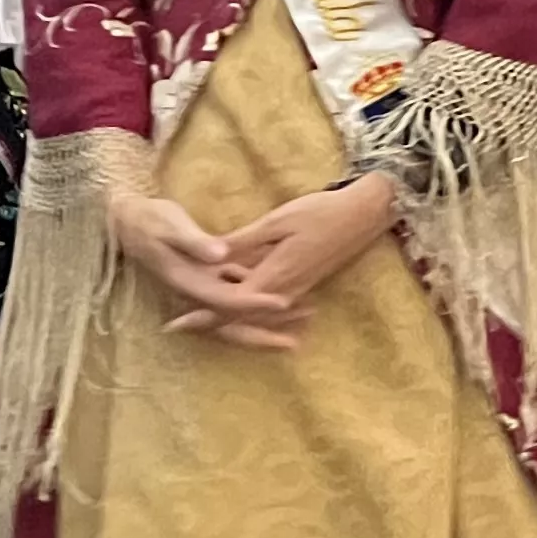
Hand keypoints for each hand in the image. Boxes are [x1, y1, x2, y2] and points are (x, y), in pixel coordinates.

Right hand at [107, 165, 308, 351]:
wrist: (127, 223)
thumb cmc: (150, 220)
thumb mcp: (171, 225)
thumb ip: (195, 242)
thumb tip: (220, 256)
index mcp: (187, 283)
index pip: (226, 300)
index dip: (254, 303)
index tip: (283, 303)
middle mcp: (194, 295)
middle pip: (230, 324)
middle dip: (262, 334)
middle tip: (295, 342)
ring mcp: (200, 292)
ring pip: (234, 318)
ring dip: (263, 323)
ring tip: (299, 323)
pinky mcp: (205, 282)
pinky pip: (233, 301)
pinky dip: (255, 304)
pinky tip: (282, 301)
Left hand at [191, 173, 402, 333]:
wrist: (362, 215)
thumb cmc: (320, 212)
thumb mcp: (277, 221)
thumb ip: (243, 242)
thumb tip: (210, 256)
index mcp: (273, 277)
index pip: (229, 306)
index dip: (201, 317)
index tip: (174, 324)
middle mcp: (282, 292)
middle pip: (238, 318)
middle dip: (208, 322)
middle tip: (176, 325)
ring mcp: (294, 290)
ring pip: (252, 314)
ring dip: (225, 317)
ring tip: (195, 315)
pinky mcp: (300, 284)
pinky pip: (266, 305)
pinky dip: (246, 306)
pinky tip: (233, 296)